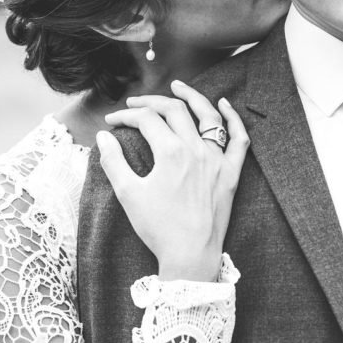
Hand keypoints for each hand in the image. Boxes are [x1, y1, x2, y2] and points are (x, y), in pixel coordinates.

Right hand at [97, 80, 248, 282]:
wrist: (190, 256)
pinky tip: (224, 105)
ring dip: (192, 97)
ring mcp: (217, 160)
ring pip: (208, 116)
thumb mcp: (128, 194)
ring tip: (178, 86)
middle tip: (136, 105)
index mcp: (170, 153)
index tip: (112, 122)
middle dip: (151, 102)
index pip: (146, 120)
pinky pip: (239, 139)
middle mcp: (196, 150)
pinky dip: (233, 119)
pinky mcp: (231, 173)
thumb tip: (103, 136)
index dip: (126, 117)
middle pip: (174, 110)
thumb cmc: (158, 228)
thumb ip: (113, 161)